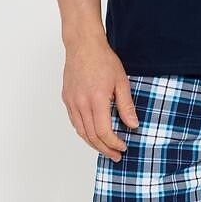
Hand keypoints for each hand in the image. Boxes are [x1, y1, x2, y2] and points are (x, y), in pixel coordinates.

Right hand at [62, 37, 138, 162]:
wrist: (83, 45)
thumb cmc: (103, 60)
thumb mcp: (121, 81)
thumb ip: (126, 105)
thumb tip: (133, 125)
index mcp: (96, 99)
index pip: (103, 131)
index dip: (114, 143)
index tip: (123, 147)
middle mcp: (81, 103)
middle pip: (91, 136)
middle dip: (105, 149)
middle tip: (116, 156)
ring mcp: (72, 101)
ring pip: (81, 131)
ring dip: (93, 144)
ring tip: (106, 149)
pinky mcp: (67, 99)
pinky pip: (75, 122)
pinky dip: (84, 132)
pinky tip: (93, 135)